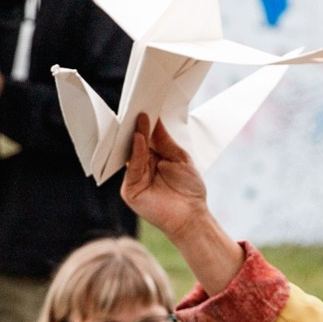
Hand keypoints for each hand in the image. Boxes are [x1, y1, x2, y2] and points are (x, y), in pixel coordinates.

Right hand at [121, 117, 212, 241]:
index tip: (145, 107)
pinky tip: (140, 138)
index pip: (145, 138)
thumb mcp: (179, 157)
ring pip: (132, 153)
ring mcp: (134, 179)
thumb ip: (164, 140)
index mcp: (152, 159)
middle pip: (136, 144)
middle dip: (138, 127)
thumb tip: (154, 119)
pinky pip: (132, 167)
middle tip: (139, 107)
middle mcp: (141, 168)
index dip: (144, 124)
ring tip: (140, 118)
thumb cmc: (189, 189)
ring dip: (136, 136)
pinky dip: (136, 152)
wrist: (192, 215)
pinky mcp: (130, 190)